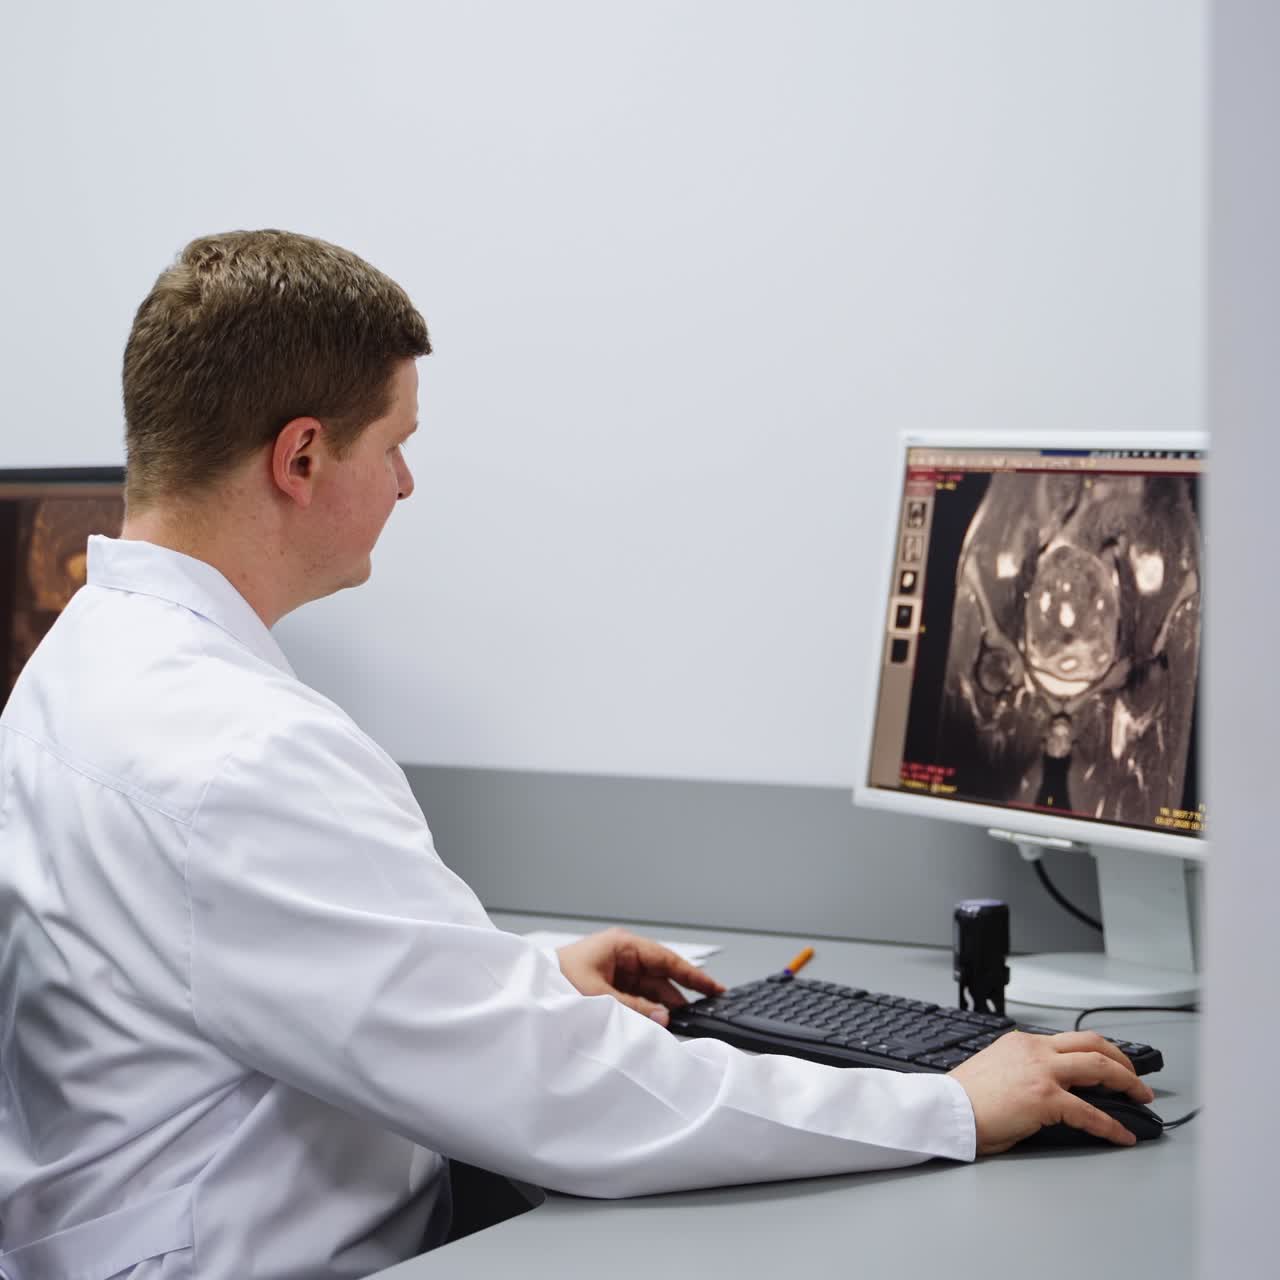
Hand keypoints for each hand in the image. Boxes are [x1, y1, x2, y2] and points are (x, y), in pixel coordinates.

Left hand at [557, 927, 725, 1025]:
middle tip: (699, 1016)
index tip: (715, 988)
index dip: (692, 975)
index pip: (666, 959)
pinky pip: (635, 1001)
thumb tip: (665, 1016)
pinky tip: (655, 1026)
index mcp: (621, 946)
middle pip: (660, 977)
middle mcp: (620, 957)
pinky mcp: (606, 990)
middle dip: (677, 998)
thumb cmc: (553, 981)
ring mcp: (614, 974)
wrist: (524, 993)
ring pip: (648, 992)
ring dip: (660, 1009)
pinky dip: (646, 1013)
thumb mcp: (598, 995)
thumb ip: (635, 1008)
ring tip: (676, 1026)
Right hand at [948, 1030, 1155, 1153]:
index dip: (1098, 1051)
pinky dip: (1111, 1126)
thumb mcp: (999, 1068)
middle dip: (1122, 1060)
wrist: (948, 1108)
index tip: (1112, 1063)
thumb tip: (1052, 1088)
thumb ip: (1026, 1069)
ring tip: (1142, 1097)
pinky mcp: (1045, 1098)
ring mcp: (1043, 1071)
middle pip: (1093, 1044)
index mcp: (1023, 1042)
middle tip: (1136, 1078)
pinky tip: (1121, 1136)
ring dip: (1127, 1082)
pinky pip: (1090, 1112)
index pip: (1070, 1040)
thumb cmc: (967, 1097)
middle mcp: (1036, 1050)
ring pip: (1099, 1066)